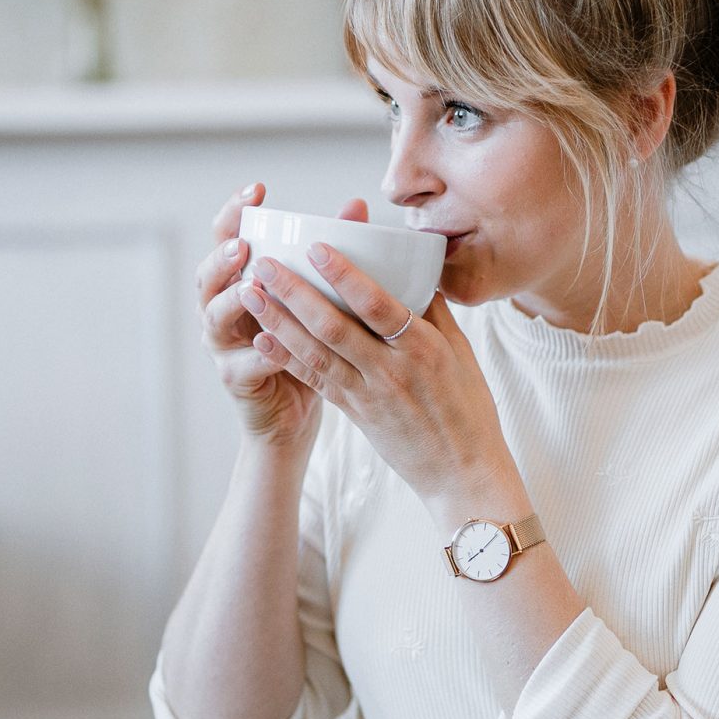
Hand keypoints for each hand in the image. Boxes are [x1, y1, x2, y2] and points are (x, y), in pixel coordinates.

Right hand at [197, 182, 367, 449]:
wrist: (295, 413)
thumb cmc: (310, 345)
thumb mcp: (318, 296)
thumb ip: (328, 254)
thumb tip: (356, 206)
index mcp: (238, 280)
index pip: (227, 237)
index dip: (235, 213)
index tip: (257, 191)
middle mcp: (221, 309)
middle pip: (208, 274)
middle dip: (222, 255)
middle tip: (244, 244)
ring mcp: (223, 345)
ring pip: (216, 316)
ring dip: (232, 300)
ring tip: (250, 287)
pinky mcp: (235, 378)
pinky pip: (242, 363)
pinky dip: (258, 352)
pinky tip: (271, 343)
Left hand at [237, 240, 513, 505]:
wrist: (462, 472)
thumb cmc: (468, 408)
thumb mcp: (461, 352)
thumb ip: (434, 311)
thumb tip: (416, 267)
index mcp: (423, 347)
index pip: (377, 304)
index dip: (343, 274)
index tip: (314, 246)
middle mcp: (392, 370)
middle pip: (333, 325)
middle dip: (293, 291)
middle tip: (262, 263)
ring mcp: (369, 394)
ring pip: (315, 352)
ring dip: (278, 321)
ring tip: (250, 294)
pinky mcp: (355, 414)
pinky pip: (316, 381)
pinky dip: (287, 358)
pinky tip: (263, 339)